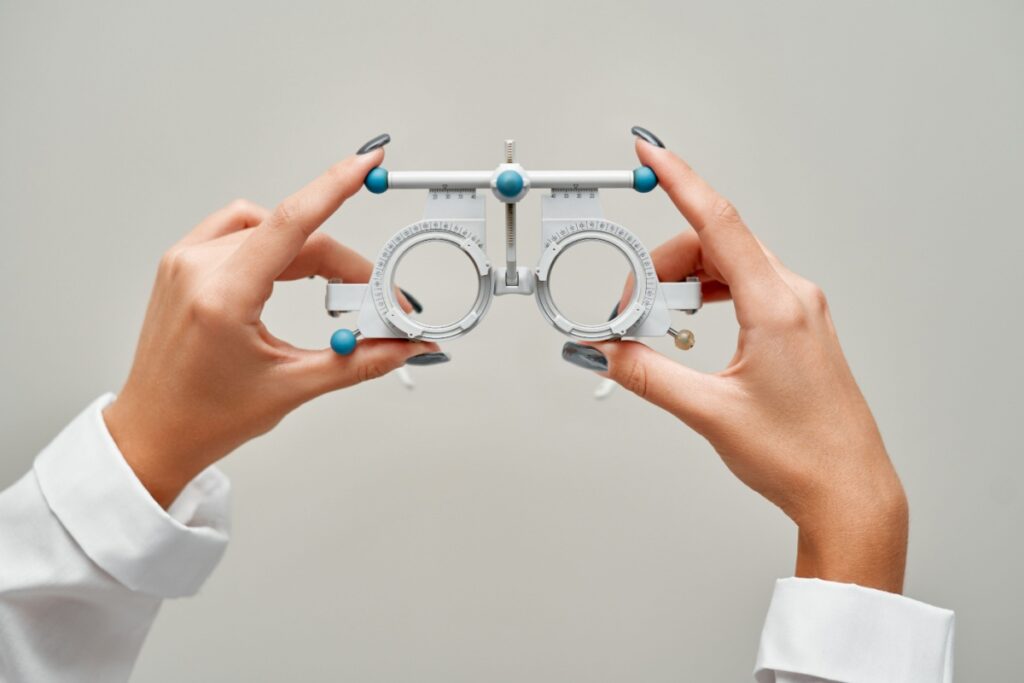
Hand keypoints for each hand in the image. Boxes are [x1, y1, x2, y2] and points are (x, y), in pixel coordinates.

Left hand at [103, 138, 440, 507]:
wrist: (154, 432)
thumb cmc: (206, 417)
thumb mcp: (294, 387)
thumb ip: (359, 360)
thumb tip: (402, 345)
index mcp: (222, 297)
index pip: (293, 223)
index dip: (337, 186)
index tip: (367, 162)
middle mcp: (197, 269)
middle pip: (292, 234)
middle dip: (341, 264)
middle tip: (373, 298)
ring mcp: (184, 262)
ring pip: (266, 226)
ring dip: (306, 249)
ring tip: (328, 288)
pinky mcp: (181, 264)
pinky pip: (237, 230)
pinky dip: (273, 244)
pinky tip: (286, 272)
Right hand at [563, 131, 907, 592]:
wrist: (847, 489)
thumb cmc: (799, 454)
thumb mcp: (708, 411)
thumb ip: (647, 374)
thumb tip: (603, 349)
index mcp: (776, 306)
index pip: (718, 222)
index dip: (679, 179)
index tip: (651, 151)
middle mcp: (792, 297)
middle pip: (713, 245)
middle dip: (661, 267)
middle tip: (628, 311)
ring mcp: (798, 310)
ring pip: (727, 265)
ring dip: (684, 283)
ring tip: (656, 324)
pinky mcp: (797, 326)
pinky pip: (743, 287)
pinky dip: (707, 295)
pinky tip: (690, 326)